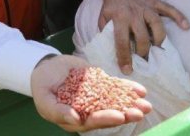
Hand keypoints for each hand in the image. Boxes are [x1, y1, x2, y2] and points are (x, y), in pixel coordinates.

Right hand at [31, 54, 150, 131]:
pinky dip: (128, 89)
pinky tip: (141, 90)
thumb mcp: (44, 99)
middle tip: (141, 112)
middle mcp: (89, 111)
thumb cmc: (42, 86)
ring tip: (147, 104)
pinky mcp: (100, 85)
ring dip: (132, 103)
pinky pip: (115, 88)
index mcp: (76, 119)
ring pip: (116, 102)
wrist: (47, 68)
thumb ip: (57, 111)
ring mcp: (96, 98)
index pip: (93, 121)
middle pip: (109, 114)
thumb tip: (75, 120)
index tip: (120, 116)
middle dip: (126, 113)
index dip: (107, 119)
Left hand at [99, 0, 188, 74]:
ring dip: (158, 40)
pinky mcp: (155, 2)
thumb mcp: (103, 17)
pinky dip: (179, 17)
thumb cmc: (112, 4)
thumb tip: (109, 51)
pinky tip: (186, 26)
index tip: (127, 70)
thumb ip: (105, 33)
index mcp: (119, 17)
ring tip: (157, 49)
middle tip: (143, 61)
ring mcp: (146, 7)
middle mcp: (134, 13)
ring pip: (157, 25)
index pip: (122, 41)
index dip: (124, 57)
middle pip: (142, 36)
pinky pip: (169, 9)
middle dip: (143, 52)